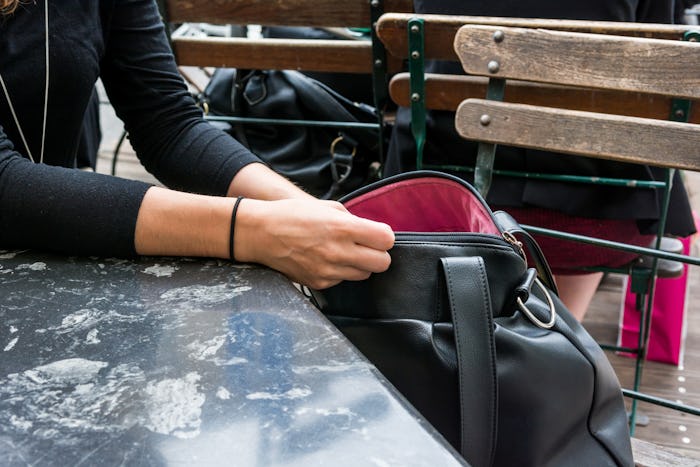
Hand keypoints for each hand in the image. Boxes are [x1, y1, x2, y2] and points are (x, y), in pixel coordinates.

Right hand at [234, 198, 394, 288]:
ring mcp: (329, 270)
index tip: (378, 235)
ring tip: (344, 252)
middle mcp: (338, 251)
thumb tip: (372, 232)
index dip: (385, 236)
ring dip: (361, 264)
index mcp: (342, 228)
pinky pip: (343, 280)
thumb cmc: (293, 215)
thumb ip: (353, 220)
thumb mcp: (327, 207)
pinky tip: (326, 259)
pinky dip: (341, 271)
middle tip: (367, 247)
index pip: (386, 239)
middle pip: (382, 263)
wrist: (262, 233)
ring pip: (365, 274)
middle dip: (379, 254)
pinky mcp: (319, 283)